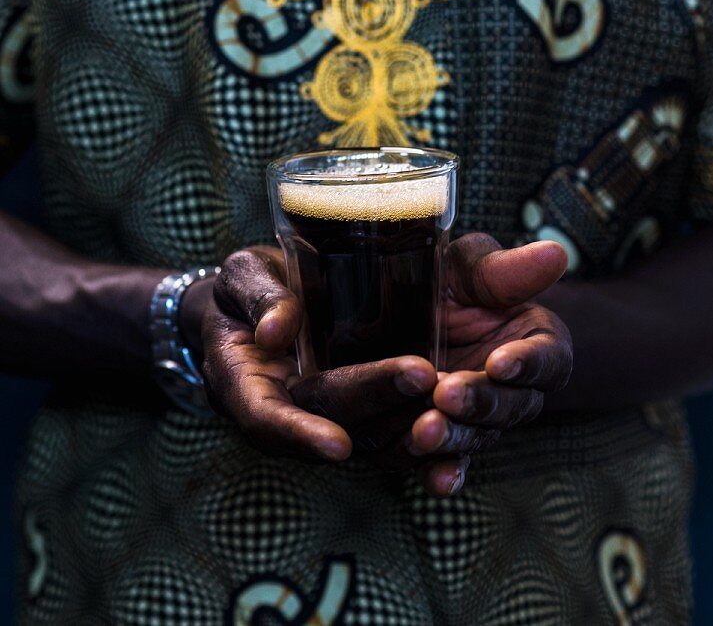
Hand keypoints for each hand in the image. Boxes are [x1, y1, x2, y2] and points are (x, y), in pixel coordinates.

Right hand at [195, 246, 446, 477]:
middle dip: (376, 400)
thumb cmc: (244, 287)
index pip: (266, 418)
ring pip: (367, 431)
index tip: (338, 444)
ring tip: (451, 392)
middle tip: (423, 376)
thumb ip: (258, 297)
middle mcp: (285, 410)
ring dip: (408, 418)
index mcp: (243, 383)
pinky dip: (422, 432)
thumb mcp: (242, 277)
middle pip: (330, 417)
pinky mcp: (359, 409)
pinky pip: (389, 427)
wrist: (259, 302)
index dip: (300, 434)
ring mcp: (325, 415)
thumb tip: (276, 331)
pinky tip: (460, 421)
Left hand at [407, 233, 571, 491]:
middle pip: (512, 406)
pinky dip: (442, 473)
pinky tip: (433, 478)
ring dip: (454, 437)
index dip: (527, 363)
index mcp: (536, 342)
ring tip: (424, 430)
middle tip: (446, 393)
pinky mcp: (447, 441)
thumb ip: (506, 270)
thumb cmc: (446, 279)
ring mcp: (481, 419)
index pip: (548, 358)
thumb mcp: (468, 266)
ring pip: (478, 436)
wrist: (398, 309)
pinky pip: (448, 463)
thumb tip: (555, 253)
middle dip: (481, 402)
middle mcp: (515, 389)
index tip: (499, 361)